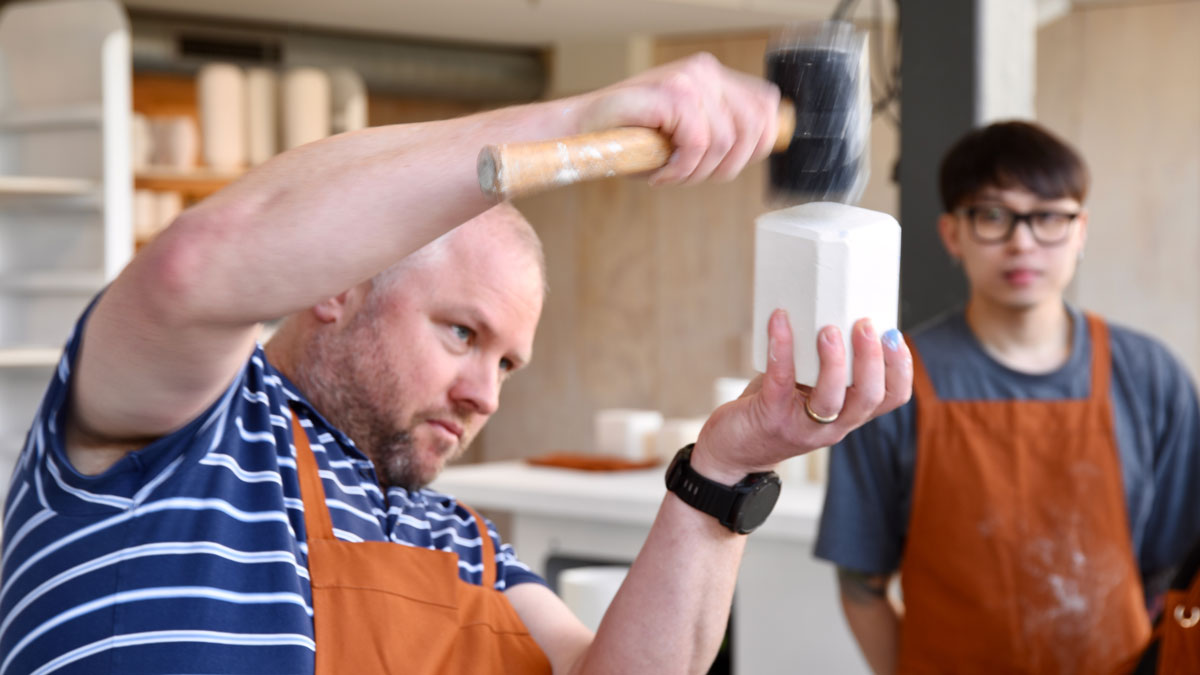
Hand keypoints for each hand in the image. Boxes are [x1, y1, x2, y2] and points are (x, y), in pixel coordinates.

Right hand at [573, 52, 781, 185]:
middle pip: (756, 127)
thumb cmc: (630, 138)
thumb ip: (722, 135)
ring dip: (699, 172)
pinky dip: (681, 170)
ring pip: (727, 141)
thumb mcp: (686, 136)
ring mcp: (692, 79)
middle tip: (692, 176)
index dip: (758, 145)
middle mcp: (706, 72)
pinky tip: (661, 173)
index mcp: (714, 77)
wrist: (582, 130)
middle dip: (728, 166)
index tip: (726, 166)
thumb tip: (761, 146)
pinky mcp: (674, 93)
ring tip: (671, 174)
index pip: (765, 107)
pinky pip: (699, 145)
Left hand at [691, 309, 912, 483]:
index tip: (894, 335)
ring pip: (832, 400)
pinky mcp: (771, 416)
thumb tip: (832, 309)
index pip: (891, 398)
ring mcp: (803, 425)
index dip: (901, 368)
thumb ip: (825, 365)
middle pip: (869, 398)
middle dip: (873, 359)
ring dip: (834, 362)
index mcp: (849, 414)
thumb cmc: (775, 410)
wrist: (733, 450)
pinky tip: (779, 321)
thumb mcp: (809, 391)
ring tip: (828, 329)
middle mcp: (833, 425)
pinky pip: (781, 380)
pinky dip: (782, 348)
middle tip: (865, 325)